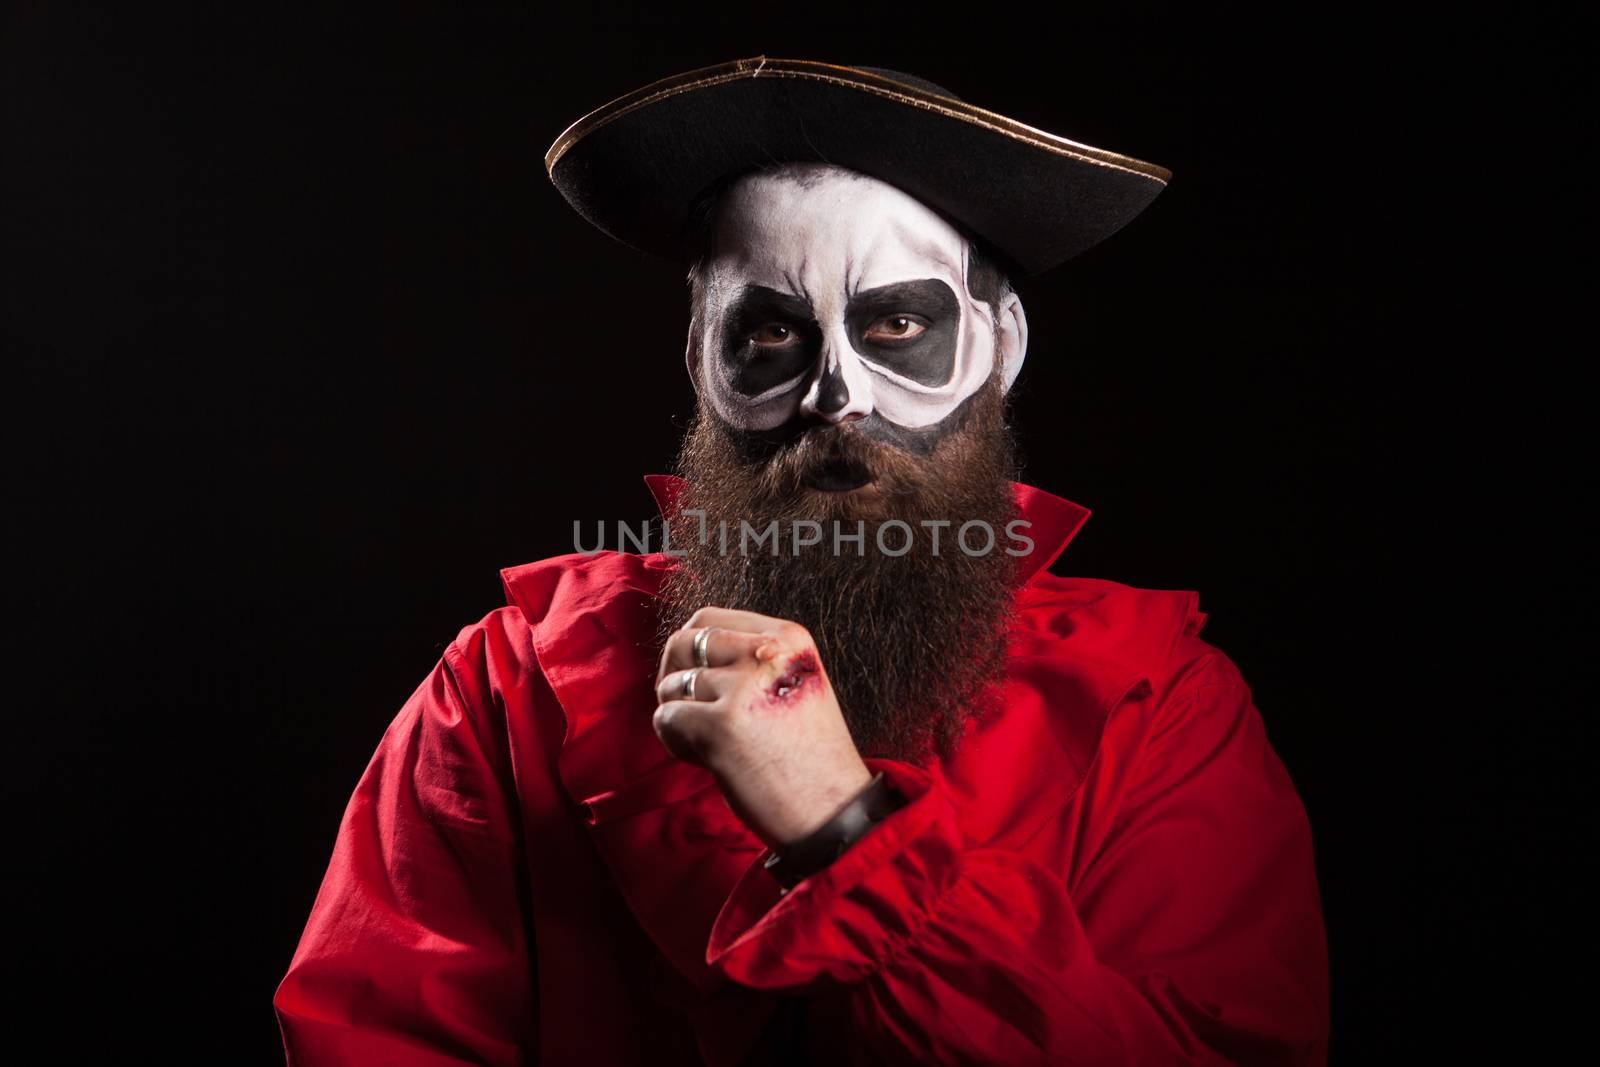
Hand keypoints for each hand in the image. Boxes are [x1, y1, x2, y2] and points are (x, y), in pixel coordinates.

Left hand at [655, 607, 873, 847]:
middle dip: (673, 678)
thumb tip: (683, 653)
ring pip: (671, 685)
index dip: (691, 650)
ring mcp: (742, 686)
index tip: (698, 681)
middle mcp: (766, 652)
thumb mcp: (792, 683)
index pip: (709, 618)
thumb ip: (750, 659)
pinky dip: (676, 743)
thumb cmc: (809, 757)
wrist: (833, 811)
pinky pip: (666, 719)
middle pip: (683, 642)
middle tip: (689, 712)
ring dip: (680, 717)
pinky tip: (708, 761)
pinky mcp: (719, 724)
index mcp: (788, 636)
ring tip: (710, 746)